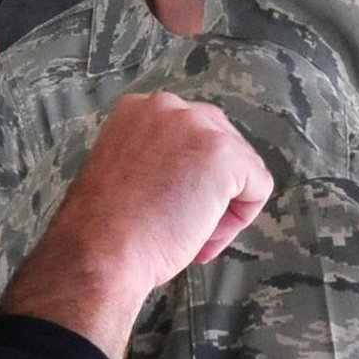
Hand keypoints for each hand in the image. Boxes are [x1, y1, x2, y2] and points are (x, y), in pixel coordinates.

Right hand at [0, 92, 272, 358]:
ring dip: (223, 206)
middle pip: (221, 144)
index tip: (165, 210)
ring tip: (190, 235)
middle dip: (210, 190)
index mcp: (138, 109)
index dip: (186, 180)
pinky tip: (204, 235)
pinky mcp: (224, 154)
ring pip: (241, 167)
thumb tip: (194, 176)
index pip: (190, 137)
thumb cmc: (107, 230)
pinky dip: (240, 218)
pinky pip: (259, 186)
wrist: (99, 252)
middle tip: (183, 227)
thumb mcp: (127, 173)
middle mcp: (167, 106)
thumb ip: (158, 160)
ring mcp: (197, 126)